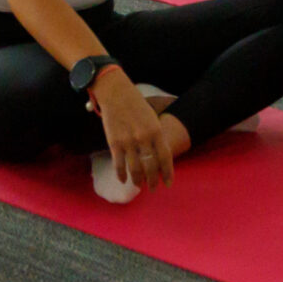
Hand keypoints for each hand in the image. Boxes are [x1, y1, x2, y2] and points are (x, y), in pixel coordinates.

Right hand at [92, 70, 174, 192]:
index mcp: (156, 131)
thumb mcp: (152, 119)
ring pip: (135, 169)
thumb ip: (156, 137)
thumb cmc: (136, 105)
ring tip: (139, 185)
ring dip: (138, 180)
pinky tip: (124, 180)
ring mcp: (128, 141)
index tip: (168, 184)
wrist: (116, 93)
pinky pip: (119, 164)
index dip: (167, 173)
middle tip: (153, 188)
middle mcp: (143, 138)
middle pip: (150, 166)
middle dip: (153, 181)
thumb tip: (159, 157)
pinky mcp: (114, 143)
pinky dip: (121, 175)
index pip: (165, 157)